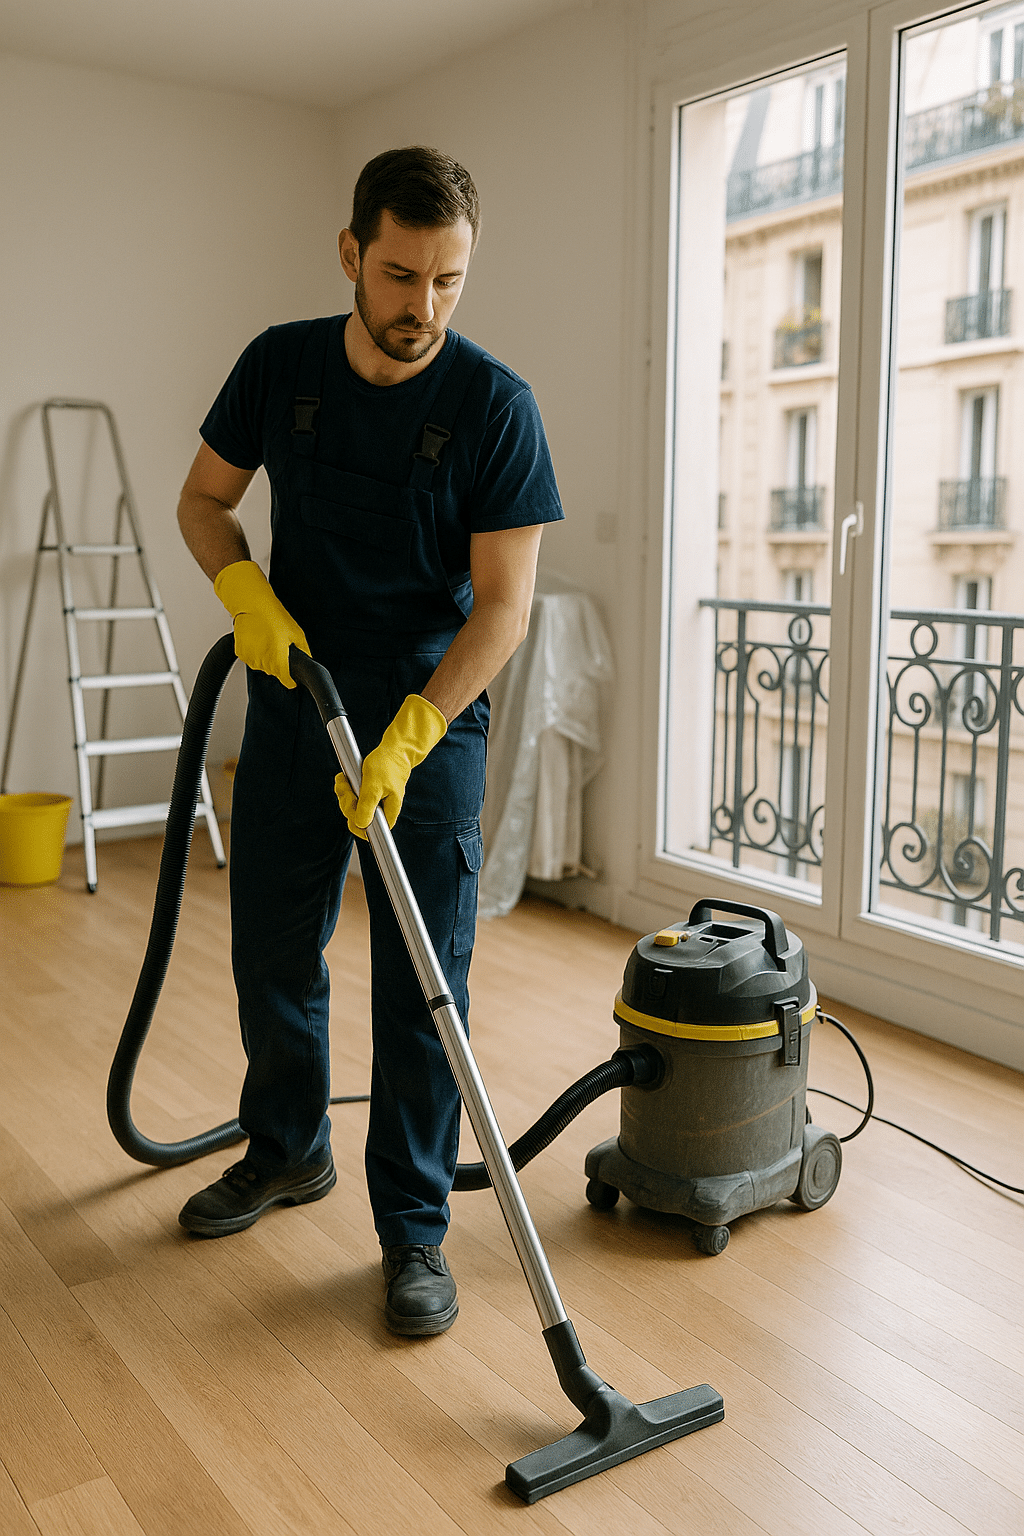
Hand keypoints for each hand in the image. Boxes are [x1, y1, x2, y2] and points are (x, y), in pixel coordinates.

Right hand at [214, 561, 309, 686]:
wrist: (252, 605)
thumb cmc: (273, 617)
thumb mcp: (296, 633)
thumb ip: (303, 651)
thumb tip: (307, 660)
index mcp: (278, 660)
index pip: (287, 681)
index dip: (291, 678)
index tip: (292, 676)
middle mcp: (263, 662)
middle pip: (274, 672)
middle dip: (278, 663)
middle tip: (278, 645)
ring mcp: (251, 658)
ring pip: (262, 665)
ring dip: (266, 657)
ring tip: (268, 640)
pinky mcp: (241, 653)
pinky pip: (251, 658)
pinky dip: (255, 652)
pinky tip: (258, 640)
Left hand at [335, 695, 446, 838]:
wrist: (394, 750)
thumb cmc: (388, 766)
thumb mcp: (374, 785)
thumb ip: (367, 806)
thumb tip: (361, 825)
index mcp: (387, 812)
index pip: (371, 832)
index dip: (357, 826)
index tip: (351, 812)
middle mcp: (380, 810)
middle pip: (357, 819)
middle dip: (347, 803)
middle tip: (347, 789)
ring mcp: (373, 803)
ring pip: (352, 808)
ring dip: (344, 794)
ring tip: (344, 781)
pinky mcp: (367, 794)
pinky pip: (352, 798)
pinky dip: (345, 789)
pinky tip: (344, 780)